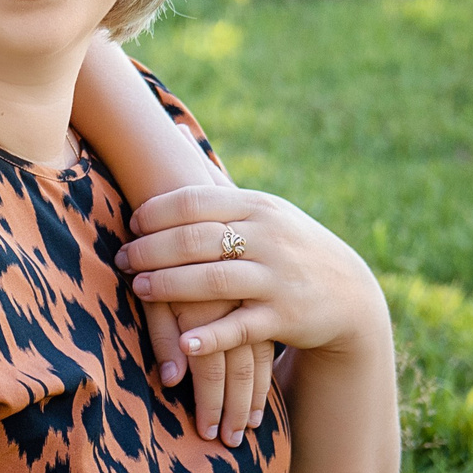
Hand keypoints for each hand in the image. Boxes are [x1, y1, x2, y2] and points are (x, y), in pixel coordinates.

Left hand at [120, 185, 390, 420]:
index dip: (156, 212)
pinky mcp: (286, 318)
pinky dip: (211, 336)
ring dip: (170, 286)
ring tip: (138, 288)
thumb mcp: (261, 208)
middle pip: (197, 239)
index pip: (195, 201)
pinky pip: (242, 327)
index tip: (130, 224)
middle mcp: (268, 239)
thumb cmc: (287, 244)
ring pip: (215, 280)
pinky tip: (182, 342)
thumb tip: (175, 130)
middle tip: (122, 260)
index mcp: (257, 207)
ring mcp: (278, 279)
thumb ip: (214, 179)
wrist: (350, 295)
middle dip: (152, 250)